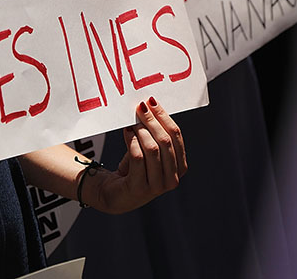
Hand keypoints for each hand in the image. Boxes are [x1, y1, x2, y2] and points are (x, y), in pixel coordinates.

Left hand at [90, 97, 187, 213]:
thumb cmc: (134, 168)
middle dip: (152, 121)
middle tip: (139, 108)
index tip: (152, 102)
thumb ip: (154, 134)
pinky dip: (132, 141)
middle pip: (165, 141)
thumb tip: (149, 105)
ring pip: (152, 149)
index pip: (176, 136)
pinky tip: (126, 132)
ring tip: (131, 122)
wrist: (116, 193)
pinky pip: (138, 158)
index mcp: (180, 167)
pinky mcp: (139, 188)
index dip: (164, 117)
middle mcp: (172, 179)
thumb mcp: (148, 150)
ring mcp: (157, 186)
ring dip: (141, 130)